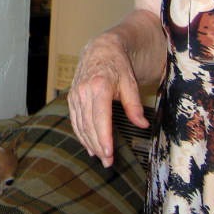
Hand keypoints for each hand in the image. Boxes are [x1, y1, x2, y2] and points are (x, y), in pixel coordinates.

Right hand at [67, 30, 147, 167]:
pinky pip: (75, 121)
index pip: (100, 117)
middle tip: (108, 162)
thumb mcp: (130, 82)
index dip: (103, 137)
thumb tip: (142, 124)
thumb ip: (134, 104)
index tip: (108, 153)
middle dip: (98, 146)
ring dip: (89, 144)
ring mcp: (75, 96)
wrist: (100, 50)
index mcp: (99, 86)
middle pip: (89, 125)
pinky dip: (81, 135)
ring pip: (80, 125)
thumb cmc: (118, 66)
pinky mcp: (71, 99)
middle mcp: (83, 92)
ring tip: (101, 158)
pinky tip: (89, 147)